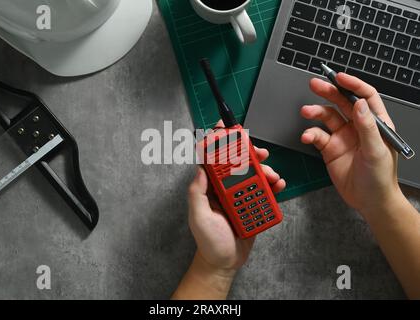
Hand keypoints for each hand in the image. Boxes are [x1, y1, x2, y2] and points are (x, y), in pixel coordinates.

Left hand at [188, 124, 285, 273]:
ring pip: (255, 175)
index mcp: (211, 188)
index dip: (220, 143)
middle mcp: (227, 189)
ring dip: (265, 171)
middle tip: (260, 152)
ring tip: (271, 176)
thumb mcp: (198, 216)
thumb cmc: (208, 241)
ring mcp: (242, 196)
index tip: (226, 128)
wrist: (224, 263)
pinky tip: (278, 184)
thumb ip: (198, 193)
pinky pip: (266, 192)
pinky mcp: (255, 206)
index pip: (215, 160)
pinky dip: (274, 186)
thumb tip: (200, 168)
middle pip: (240, 164)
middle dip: (250, 154)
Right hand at [300, 73, 400, 217]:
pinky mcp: (330, 149)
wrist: (369, 202)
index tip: (339, 77)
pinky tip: (307, 136)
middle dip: (329, 92)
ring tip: (306, 111)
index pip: (365, 97)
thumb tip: (360, 103)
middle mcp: (358, 127)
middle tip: (315, 84)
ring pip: (327, 117)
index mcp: (375, 124)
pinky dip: (310, 133)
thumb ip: (367, 127)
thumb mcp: (376, 151)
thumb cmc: (380, 179)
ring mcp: (343, 137)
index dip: (353, 85)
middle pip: (343, 102)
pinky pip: (317, 135)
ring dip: (315, 112)